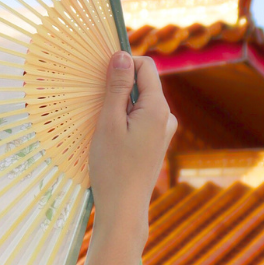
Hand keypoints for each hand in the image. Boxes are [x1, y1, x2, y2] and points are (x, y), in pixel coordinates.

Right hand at [87, 52, 175, 237]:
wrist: (123, 208)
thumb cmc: (112, 168)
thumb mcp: (109, 123)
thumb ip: (117, 87)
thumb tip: (121, 55)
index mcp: (157, 108)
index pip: (145, 66)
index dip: (123, 64)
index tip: (101, 77)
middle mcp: (166, 116)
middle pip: (143, 84)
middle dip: (120, 88)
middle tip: (97, 106)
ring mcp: (163, 131)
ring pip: (140, 103)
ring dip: (121, 106)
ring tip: (103, 127)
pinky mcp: (156, 143)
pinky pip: (141, 120)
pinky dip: (125, 121)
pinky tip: (111, 139)